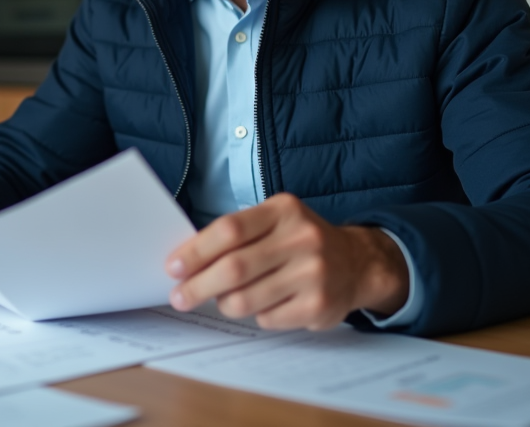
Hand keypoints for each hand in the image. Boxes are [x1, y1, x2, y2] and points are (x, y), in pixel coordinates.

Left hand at [165, 193, 408, 329]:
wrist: (356, 263)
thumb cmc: (299, 241)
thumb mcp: (274, 221)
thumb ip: (236, 235)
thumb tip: (186, 262)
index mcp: (284, 210)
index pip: (230, 230)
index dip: (196, 251)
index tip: (173, 267)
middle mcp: (302, 239)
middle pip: (234, 268)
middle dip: (198, 286)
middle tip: (180, 296)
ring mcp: (313, 274)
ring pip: (246, 299)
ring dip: (225, 303)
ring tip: (223, 299)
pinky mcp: (318, 305)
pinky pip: (267, 318)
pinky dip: (256, 315)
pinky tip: (264, 304)